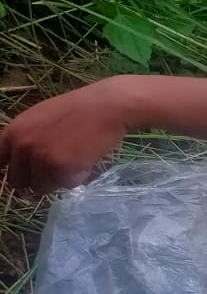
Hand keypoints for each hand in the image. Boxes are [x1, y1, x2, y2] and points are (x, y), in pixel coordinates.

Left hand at [0, 80, 132, 194]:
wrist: (109, 105)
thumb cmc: (80, 108)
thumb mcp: (41, 117)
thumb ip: (25, 137)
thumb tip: (17, 163)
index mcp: (14, 132)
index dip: (7, 172)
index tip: (19, 177)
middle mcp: (22, 147)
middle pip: (18, 181)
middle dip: (36, 179)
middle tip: (56, 168)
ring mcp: (41, 159)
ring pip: (42, 187)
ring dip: (58, 179)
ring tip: (76, 159)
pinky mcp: (62, 169)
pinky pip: (66, 186)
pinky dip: (78, 177)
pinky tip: (87, 159)